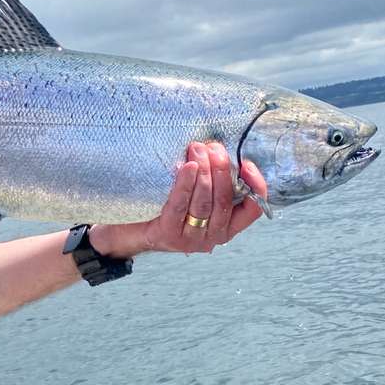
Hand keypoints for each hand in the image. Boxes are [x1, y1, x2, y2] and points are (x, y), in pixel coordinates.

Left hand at [89, 142, 267, 257]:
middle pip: (224, 201)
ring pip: (204, 204)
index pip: (252, 210)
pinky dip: (185, 184)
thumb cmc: (167, 207)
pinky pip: (180, 206)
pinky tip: (187, 167)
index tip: (247, 163)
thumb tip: (218, 145)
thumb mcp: (196, 195)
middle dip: (222, 170)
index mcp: (226, 226)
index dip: (255, 187)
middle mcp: (212, 237)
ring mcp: (191, 239)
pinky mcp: (168, 235)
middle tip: (214, 147)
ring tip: (198, 148)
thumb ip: (212, 179)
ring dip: (205, 173)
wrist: (129, 230)